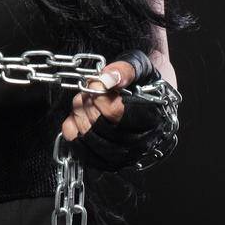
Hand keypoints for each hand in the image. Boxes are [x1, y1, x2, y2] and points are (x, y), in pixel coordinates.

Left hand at [61, 49, 179, 171]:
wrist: (144, 92)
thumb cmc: (143, 80)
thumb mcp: (139, 66)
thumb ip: (124, 69)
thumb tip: (106, 79)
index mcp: (151, 118)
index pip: (115, 112)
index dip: (99, 96)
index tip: (98, 84)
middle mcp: (141, 141)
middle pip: (99, 125)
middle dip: (87, 103)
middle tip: (88, 92)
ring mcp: (124, 153)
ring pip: (90, 139)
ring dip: (79, 115)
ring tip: (84, 103)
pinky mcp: (107, 158)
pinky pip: (81, 149)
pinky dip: (73, 130)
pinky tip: (78, 118)